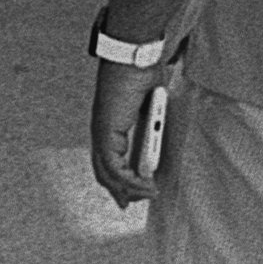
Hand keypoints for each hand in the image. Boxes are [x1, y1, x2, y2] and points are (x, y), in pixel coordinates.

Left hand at [90, 59, 165, 207]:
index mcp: (109, 125)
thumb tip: (161, 133)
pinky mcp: (106, 133)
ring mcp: (101, 132)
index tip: (128, 193)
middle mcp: (100, 131)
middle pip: (103, 171)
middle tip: (132, 203)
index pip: (106, 160)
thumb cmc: (143, 75)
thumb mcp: (151, 106)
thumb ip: (152, 123)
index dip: (116, 179)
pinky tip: (145, 185)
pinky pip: (114, 166)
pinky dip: (130, 180)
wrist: (135, 60)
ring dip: (128, 189)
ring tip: (146, 194)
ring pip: (107, 173)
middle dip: (119, 191)